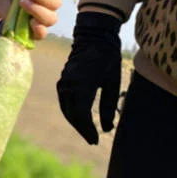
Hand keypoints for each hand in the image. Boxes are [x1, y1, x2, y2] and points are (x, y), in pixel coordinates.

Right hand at [56, 11, 121, 144]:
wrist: (93, 36)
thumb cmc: (108, 58)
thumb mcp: (113, 82)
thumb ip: (109, 106)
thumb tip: (106, 129)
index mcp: (83, 83)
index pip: (81, 114)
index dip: (88, 130)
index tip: (96, 141)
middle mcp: (69, 84)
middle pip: (72, 114)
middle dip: (81, 129)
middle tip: (93, 140)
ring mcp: (64, 81)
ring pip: (66, 108)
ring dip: (75, 122)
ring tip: (87, 132)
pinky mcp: (63, 80)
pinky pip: (64, 101)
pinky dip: (71, 112)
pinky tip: (80, 118)